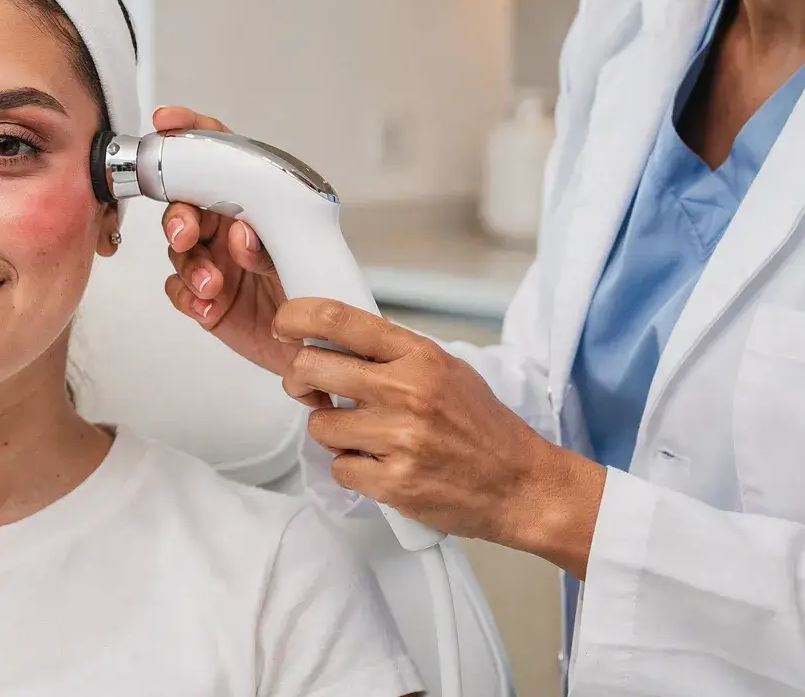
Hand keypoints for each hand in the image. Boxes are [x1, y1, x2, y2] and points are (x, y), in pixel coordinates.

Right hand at [155, 105, 299, 377]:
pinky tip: (207, 304)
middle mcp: (229, 226)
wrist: (324, 350)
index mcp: (254, 202)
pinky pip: (179, 290)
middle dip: (179, 215)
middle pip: (185, 203)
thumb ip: (271, 241)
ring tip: (212, 285)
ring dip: (190, 265)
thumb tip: (242, 232)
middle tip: (187, 234)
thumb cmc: (321, 294)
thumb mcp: (304, 256)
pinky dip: (189, 296)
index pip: (219, 156)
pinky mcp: (204, 298)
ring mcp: (213, 261)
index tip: (168, 125)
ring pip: (178, 249)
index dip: (191, 134)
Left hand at [276, 297, 608, 577]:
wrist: (521, 485)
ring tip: (365, 437)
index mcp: (419, 355)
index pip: (338, 319)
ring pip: (319, 426)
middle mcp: (406, 390)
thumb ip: (393, 355)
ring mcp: (399, 438)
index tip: (284, 326)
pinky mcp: (393, 482)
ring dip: (332, 433)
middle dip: (301, 381)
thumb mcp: (446, 370)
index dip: (296, 318)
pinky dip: (352, 470)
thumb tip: (333, 342)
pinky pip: (339, 469)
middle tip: (312, 391)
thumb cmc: (483, 427)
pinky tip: (380, 465)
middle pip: (311, 369)